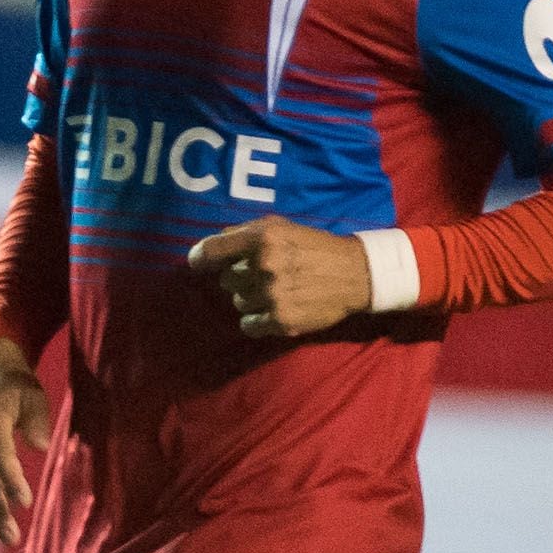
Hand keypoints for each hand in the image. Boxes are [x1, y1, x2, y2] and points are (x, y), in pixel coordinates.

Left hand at [189, 216, 372, 339]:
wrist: (355, 274)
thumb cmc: (314, 247)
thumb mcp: (282, 227)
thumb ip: (245, 233)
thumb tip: (208, 247)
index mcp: (263, 238)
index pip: (212, 250)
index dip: (199, 258)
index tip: (197, 264)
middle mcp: (265, 265)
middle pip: (226, 281)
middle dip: (242, 279)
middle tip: (267, 276)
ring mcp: (272, 295)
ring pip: (238, 303)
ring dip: (252, 299)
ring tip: (277, 292)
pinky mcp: (281, 321)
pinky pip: (248, 325)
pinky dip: (257, 321)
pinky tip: (274, 311)